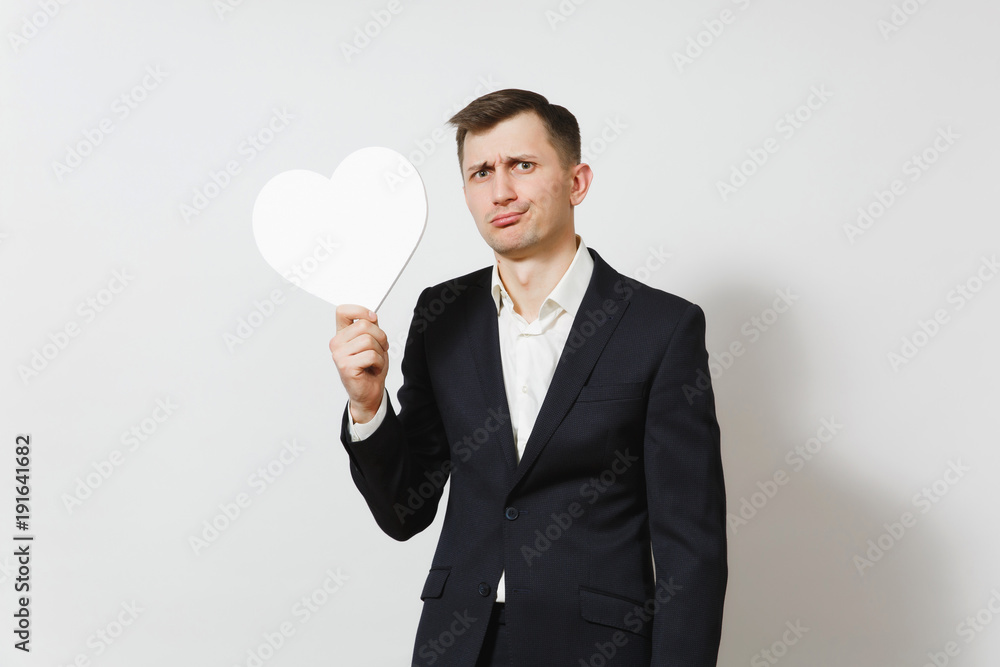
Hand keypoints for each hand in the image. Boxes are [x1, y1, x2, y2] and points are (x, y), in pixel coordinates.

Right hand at [330, 304, 387, 422]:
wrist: (369, 392)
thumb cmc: (371, 367)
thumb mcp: (373, 342)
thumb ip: (370, 327)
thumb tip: (371, 315)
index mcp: (342, 334)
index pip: (343, 311)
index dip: (361, 311)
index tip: (372, 318)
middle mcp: (337, 343)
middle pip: (364, 325)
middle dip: (380, 336)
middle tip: (380, 349)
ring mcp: (339, 354)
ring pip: (369, 340)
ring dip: (380, 351)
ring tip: (375, 360)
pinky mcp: (345, 366)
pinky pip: (371, 355)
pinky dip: (379, 362)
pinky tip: (373, 368)